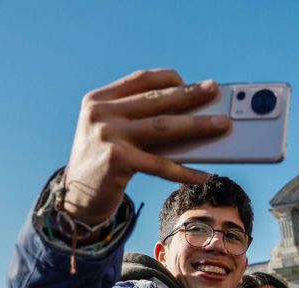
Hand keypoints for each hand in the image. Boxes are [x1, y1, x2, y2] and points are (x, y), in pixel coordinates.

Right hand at [63, 69, 231, 223]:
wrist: (75, 197)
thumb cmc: (103, 162)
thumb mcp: (112, 132)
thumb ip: (138, 119)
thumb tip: (190, 116)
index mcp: (99, 99)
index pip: (141, 79)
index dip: (169, 79)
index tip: (191, 82)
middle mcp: (100, 112)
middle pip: (157, 100)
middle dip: (191, 95)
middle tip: (215, 91)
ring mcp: (107, 135)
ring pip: (164, 127)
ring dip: (198, 125)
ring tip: (222, 125)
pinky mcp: (116, 160)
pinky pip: (160, 165)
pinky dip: (185, 172)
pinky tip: (205, 175)